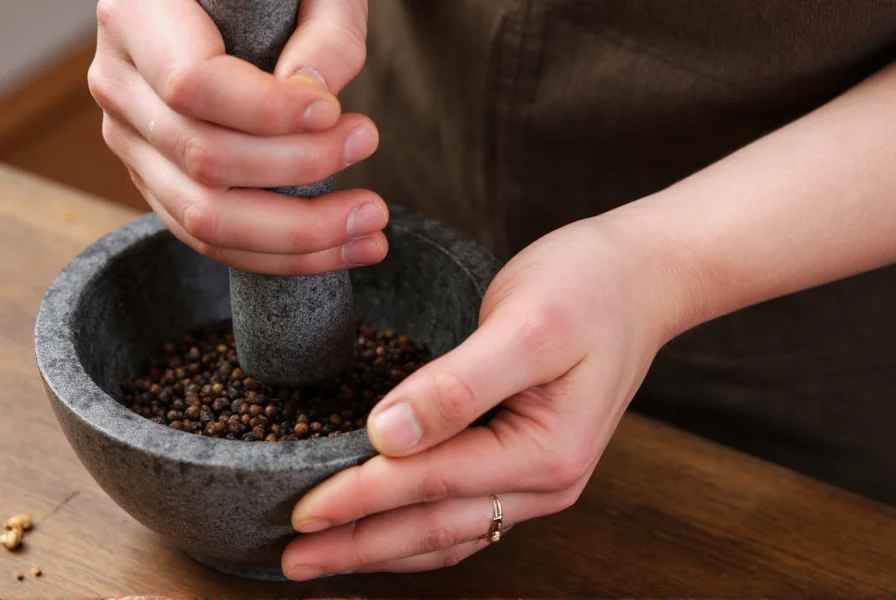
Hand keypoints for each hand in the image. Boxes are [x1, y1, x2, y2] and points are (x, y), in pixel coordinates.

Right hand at [89, 0, 384, 274]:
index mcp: (139, 16)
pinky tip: (347, 245)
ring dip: (302, 233)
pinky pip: (214, 241)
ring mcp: (135, 144)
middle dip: (301, 169)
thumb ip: (325, 32)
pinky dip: (285, 255)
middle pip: (205, 159)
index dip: (268, 111)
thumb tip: (316, 96)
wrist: (231, 11)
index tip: (333, 110)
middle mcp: (121, 85)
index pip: (193, 84)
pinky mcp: (162, 185)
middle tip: (369, 143)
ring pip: (207, 218)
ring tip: (373, 222)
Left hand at [280, 215, 679, 578]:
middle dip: (359, 545)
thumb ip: (459, 384)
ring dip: (382, 545)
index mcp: (545, 452)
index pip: (432, 483)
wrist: (640, 278)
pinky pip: (463, 510)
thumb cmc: (589, 288)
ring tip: (323, 556)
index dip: (361, 499)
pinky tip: (382, 528)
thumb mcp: (528, 325)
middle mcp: (544, 480)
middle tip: (292, 561)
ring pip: (447, 530)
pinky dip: (415, 526)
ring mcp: (537, 477)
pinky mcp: (524, 459)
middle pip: (434, 526)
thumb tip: (388, 434)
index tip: (300, 512)